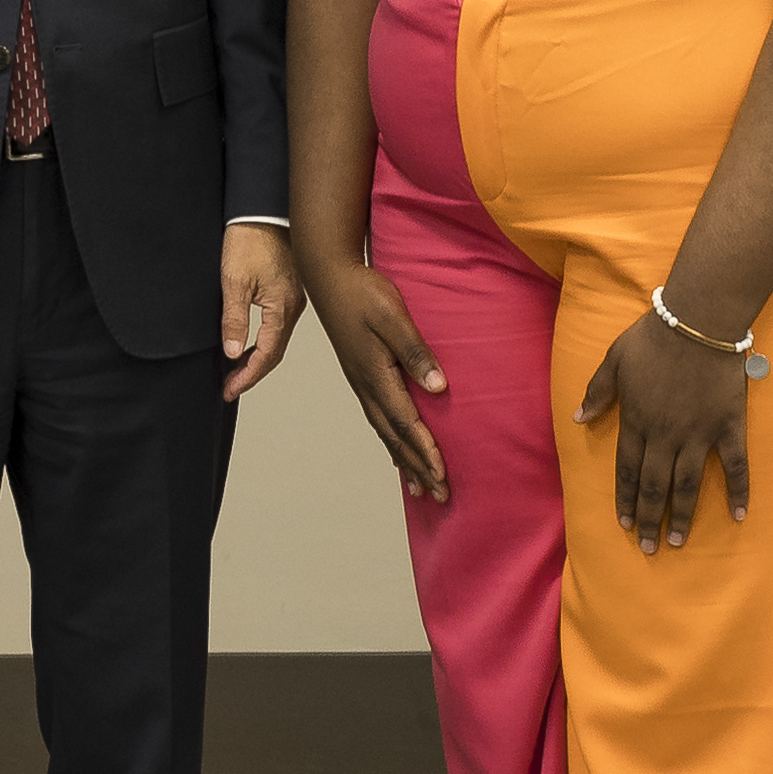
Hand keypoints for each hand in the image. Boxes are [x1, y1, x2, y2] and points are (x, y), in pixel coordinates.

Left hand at [218, 224, 307, 403]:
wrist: (262, 209)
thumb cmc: (249, 239)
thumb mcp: (234, 280)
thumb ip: (234, 318)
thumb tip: (233, 353)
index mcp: (282, 308)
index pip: (266, 355)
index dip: (247, 377)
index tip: (229, 390)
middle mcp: (292, 307)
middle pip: (275, 352)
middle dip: (252, 373)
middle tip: (230, 387)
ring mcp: (292, 298)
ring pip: (278, 339)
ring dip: (258, 358)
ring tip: (237, 371)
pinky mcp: (288, 289)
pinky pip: (278, 325)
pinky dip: (264, 340)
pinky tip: (251, 342)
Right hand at [302, 249, 452, 504]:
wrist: (330, 277)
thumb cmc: (363, 292)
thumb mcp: (392, 316)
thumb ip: (415, 351)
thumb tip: (439, 387)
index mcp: (376, 374)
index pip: (406, 422)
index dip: (425, 451)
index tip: (443, 477)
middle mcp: (366, 385)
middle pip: (395, 436)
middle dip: (418, 467)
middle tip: (439, 496)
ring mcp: (361, 382)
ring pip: (385, 431)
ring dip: (405, 460)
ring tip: (420, 488)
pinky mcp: (361, 375)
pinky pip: (378, 418)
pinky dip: (391, 441)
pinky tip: (397, 450)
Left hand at [576, 308, 749, 553]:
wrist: (698, 321)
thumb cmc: (652, 338)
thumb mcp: (614, 360)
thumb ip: (597, 392)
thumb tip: (578, 419)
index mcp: (637, 421)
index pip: (627, 471)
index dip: (625, 499)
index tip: (623, 525)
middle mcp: (665, 435)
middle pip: (654, 486)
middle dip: (648, 519)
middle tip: (647, 547)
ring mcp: (699, 433)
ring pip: (687, 484)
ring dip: (681, 515)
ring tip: (676, 541)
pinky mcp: (728, 427)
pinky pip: (735, 465)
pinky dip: (738, 491)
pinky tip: (739, 515)